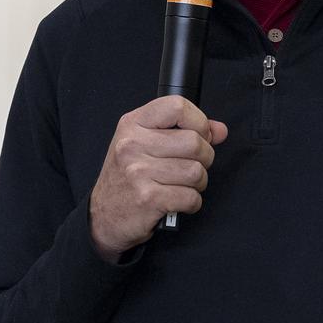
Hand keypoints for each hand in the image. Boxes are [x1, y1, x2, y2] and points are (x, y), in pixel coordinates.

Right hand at [90, 96, 229, 259]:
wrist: (102, 216)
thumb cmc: (127, 178)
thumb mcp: (145, 145)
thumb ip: (183, 131)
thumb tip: (219, 130)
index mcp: (133, 124)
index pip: (177, 106)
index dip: (199, 121)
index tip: (199, 135)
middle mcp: (132, 144)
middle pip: (194, 142)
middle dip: (204, 158)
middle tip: (191, 166)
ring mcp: (138, 172)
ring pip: (196, 172)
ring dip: (198, 183)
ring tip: (182, 185)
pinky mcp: (147, 199)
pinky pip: (191, 197)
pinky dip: (191, 203)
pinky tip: (177, 201)